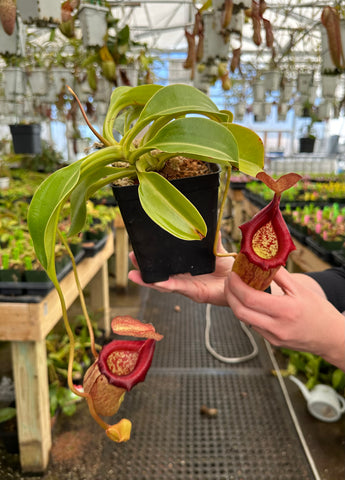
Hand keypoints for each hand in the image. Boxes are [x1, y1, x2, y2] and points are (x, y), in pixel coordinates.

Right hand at [128, 234, 234, 305]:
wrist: (242, 283)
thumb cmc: (229, 270)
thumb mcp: (216, 250)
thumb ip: (211, 238)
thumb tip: (209, 222)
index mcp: (187, 267)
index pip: (166, 262)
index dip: (153, 256)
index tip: (141, 246)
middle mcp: (184, 277)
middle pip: (159, 273)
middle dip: (144, 267)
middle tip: (132, 256)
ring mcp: (188, 286)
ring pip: (163, 283)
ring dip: (148, 279)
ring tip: (134, 274)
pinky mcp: (194, 293)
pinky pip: (178, 288)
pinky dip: (166, 285)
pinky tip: (154, 281)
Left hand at [224, 267, 344, 369]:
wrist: (330, 337)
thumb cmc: (319, 311)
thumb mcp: (301, 289)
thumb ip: (279, 275)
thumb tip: (262, 260)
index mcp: (285, 310)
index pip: (250, 298)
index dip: (236, 285)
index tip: (233, 274)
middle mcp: (277, 326)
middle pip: (240, 312)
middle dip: (230, 294)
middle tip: (229, 281)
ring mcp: (273, 337)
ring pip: (244, 319)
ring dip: (236, 303)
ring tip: (237, 289)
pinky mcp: (272, 341)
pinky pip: (253, 325)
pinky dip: (247, 312)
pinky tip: (249, 302)